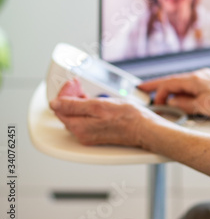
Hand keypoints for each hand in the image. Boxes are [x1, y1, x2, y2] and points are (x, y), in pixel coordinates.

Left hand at [50, 78, 164, 146]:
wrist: (145, 129)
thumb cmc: (128, 119)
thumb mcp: (99, 106)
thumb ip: (74, 105)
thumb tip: (55, 104)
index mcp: (79, 127)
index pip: (59, 108)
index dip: (64, 92)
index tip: (72, 84)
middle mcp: (82, 133)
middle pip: (66, 112)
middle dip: (69, 96)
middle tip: (77, 84)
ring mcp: (90, 134)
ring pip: (75, 115)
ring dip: (77, 101)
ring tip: (85, 92)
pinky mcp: (98, 133)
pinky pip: (85, 119)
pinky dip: (85, 108)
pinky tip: (93, 102)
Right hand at [138, 68, 209, 119]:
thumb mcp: (204, 107)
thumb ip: (185, 105)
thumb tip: (172, 103)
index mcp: (195, 79)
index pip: (168, 83)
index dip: (155, 91)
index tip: (147, 98)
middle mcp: (199, 75)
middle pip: (173, 81)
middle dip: (158, 88)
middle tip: (144, 92)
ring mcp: (205, 78)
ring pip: (182, 84)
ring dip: (171, 92)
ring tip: (162, 101)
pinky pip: (191, 87)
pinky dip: (182, 92)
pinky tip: (181, 100)